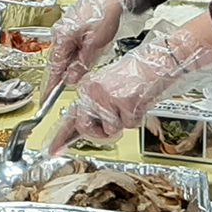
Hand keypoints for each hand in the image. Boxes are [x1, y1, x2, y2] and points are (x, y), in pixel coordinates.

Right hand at [47, 0, 148, 90]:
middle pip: (58, 60)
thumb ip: (82, 63)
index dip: (50, 86)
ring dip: (74, 63)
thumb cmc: (107, 12)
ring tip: (84, 67)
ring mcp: (67, 27)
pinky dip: (79, 53)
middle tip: (68, 87)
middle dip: (64, 74)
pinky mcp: (75, 25)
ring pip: (67, 53)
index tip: (46, 99)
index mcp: (62, 36)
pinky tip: (88, 54)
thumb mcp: (97, 44)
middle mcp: (60, 31)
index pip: (53, 68)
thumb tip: (71, 78)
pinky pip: (73, 44)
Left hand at [47, 27, 211, 153]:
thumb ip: (97, 108)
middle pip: (86, 128)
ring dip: (122, 123)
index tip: (54, 149)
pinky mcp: (124, 103)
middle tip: (112, 124)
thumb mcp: (110, 88)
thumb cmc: (137, 75)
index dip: (61, 137)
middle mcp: (93, 91)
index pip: (71, 115)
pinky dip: (136, 118)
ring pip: (111, 129)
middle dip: (99, 133)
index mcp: (88, 87)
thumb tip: (84, 129)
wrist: (158, 62)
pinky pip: (129, 125)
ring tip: (129, 104)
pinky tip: (138, 102)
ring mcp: (107, 97)